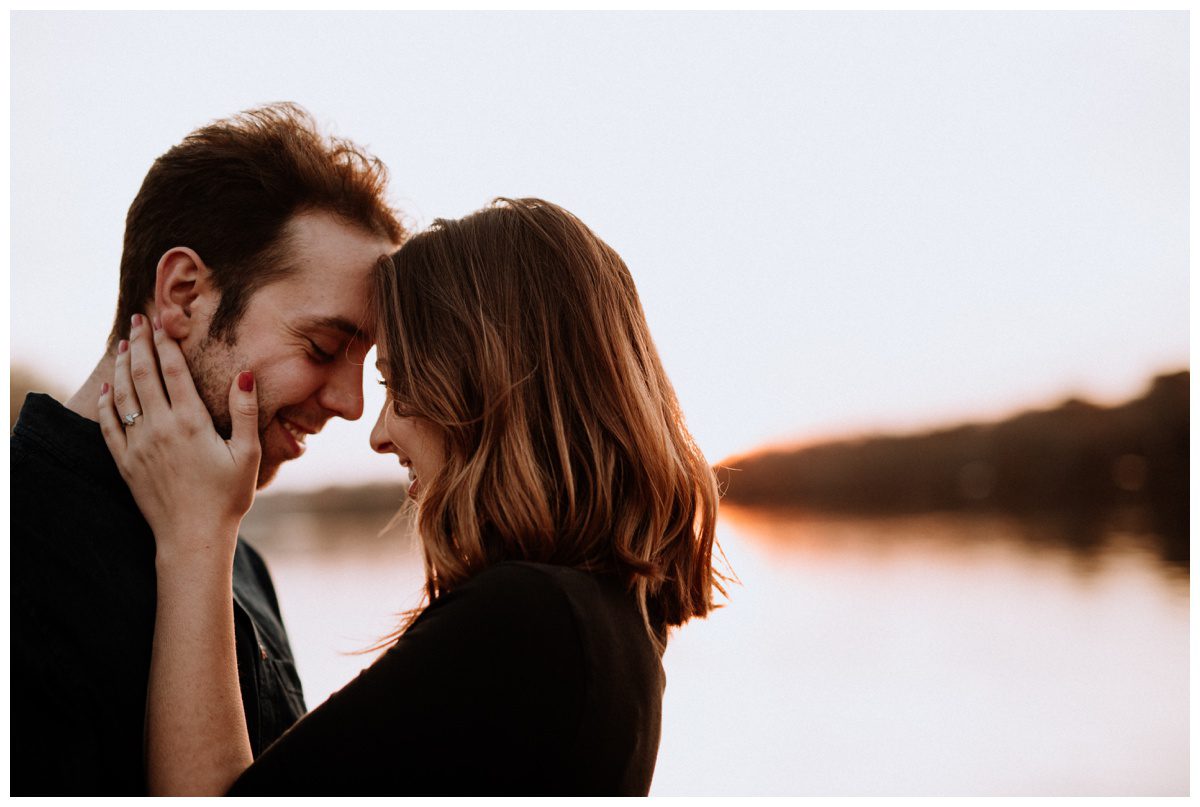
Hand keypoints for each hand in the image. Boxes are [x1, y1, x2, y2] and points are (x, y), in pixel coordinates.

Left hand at [99, 313, 260, 565]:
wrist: (193, 537)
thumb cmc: (228, 497)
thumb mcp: (248, 453)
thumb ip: (246, 411)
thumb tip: (244, 373)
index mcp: (191, 422)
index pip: (173, 370)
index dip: (165, 343)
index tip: (160, 322)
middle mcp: (160, 428)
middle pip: (143, 374)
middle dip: (139, 344)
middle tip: (137, 322)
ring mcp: (138, 445)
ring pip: (122, 395)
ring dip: (121, 367)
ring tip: (122, 347)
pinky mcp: (126, 463)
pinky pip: (109, 425)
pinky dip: (106, 403)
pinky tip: (107, 389)